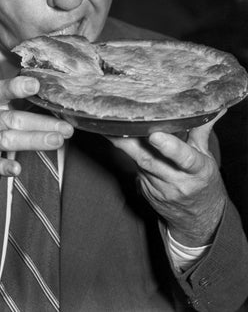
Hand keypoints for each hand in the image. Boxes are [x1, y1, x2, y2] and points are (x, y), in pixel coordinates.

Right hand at [0, 76, 73, 183]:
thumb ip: (17, 98)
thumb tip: (49, 90)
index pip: (1, 90)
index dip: (17, 86)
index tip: (35, 84)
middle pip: (14, 119)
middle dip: (42, 123)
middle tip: (66, 128)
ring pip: (8, 139)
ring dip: (34, 140)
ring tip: (57, 141)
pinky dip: (4, 167)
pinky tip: (17, 168)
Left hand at [107, 112, 226, 245]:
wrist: (198, 219)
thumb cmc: (203, 182)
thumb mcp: (206, 158)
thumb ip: (201, 131)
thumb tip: (213, 107)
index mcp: (197, 171)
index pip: (185, 159)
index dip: (169, 148)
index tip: (155, 135)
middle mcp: (177, 181)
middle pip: (150, 160)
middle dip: (132, 142)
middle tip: (117, 123)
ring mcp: (159, 189)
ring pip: (138, 163)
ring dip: (125, 145)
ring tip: (111, 126)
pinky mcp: (145, 191)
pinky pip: (135, 169)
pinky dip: (128, 155)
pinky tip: (119, 141)